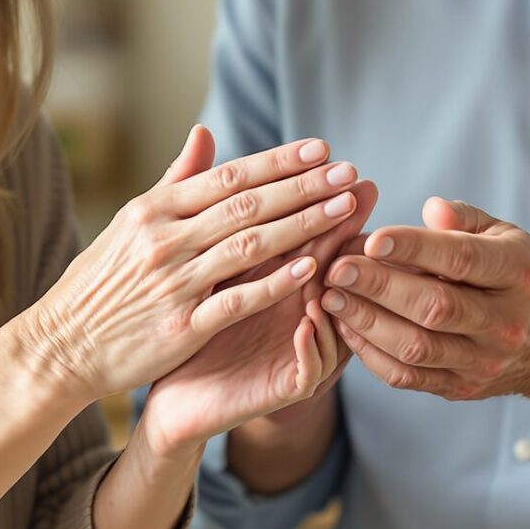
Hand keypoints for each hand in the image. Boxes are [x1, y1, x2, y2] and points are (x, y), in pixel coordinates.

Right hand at [19, 127, 359, 400]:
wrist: (60, 346)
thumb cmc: (100, 283)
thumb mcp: (130, 223)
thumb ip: (175, 180)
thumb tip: (205, 132)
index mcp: (154, 210)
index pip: (229, 177)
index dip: (279, 161)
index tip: (322, 148)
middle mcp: (165, 240)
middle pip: (247, 205)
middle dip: (304, 186)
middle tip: (350, 172)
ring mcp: (173, 284)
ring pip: (250, 246)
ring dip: (303, 226)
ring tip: (346, 211)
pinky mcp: (180, 328)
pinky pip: (236, 301)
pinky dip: (275, 284)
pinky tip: (311, 269)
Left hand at [133, 179, 378, 456]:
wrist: (170, 395)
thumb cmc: (186, 321)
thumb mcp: (196, 257)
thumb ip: (206, 204)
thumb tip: (202, 133)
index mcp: (283, 275)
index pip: (305, 226)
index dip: (313, 191)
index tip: (329, 154)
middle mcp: (301, 307)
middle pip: (330, 262)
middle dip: (341, 225)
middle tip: (359, 191)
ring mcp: (299, 346)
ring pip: (333, 311)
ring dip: (338, 280)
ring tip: (341, 250)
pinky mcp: (288, 385)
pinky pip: (310, 363)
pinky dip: (312, 341)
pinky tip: (311, 315)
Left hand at [323, 196, 529, 402]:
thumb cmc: (519, 275)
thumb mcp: (506, 236)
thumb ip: (466, 219)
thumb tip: (431, 208)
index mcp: (519, 273)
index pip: (463, 259)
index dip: (415, 247)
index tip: (372, 237)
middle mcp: (505, 321)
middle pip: (435, 307)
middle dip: (379, 287)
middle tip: (335, 268)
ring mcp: (485, 360)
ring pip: (418, 347)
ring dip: (366, 322)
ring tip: (329, 297)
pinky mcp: (463, 388)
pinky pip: (410, 377)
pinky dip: (372, 354)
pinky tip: (347, 327)